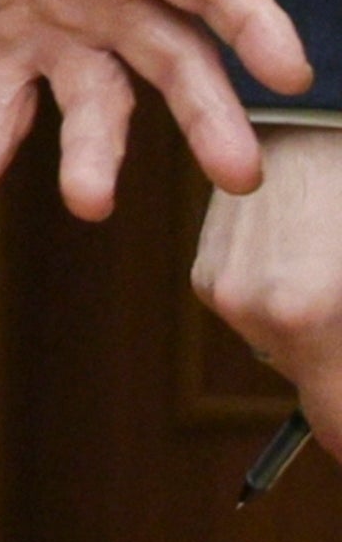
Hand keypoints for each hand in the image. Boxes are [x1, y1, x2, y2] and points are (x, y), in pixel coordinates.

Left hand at [0, 0, 315, 217]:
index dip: (254, 25)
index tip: (292, 73)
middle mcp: (117, 0)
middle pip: (176, 65)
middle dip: (207, 119)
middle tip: (240, 176)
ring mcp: (64, 36)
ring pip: (92, 105)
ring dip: (92, 154)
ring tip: (89, 202)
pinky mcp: (3, 59)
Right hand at [195, 134, 341, 429]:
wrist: (324, 111)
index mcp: (307, 314)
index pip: (336, 430)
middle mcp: (252, 307)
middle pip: (320, 390)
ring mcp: (224, 285)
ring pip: (292, 353)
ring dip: (328, 340)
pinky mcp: (211, 266)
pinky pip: (266, 316)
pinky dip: (298, 305)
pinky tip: (321, 262)